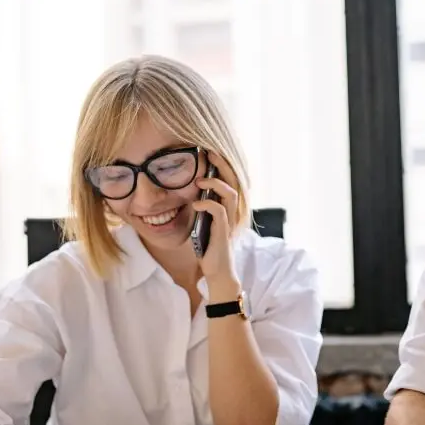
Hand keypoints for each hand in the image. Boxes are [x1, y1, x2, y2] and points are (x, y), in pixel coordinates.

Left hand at [191, 152, 239, 281]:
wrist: (217, 272)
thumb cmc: (209, 248)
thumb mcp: (203, 222)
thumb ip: (202, 208)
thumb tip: (190, 191)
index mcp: (228, 207)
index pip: (230, 180)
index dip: (222, 165)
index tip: (208, 152)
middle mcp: (232, 212)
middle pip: (234, 181)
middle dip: (221, 165)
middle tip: (208, 153)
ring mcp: (230, 221)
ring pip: (230, 193)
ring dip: (214, 183)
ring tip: (199, 181)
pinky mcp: (224, 231)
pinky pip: (219, 211)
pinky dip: (206, 204)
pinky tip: (195, 204)